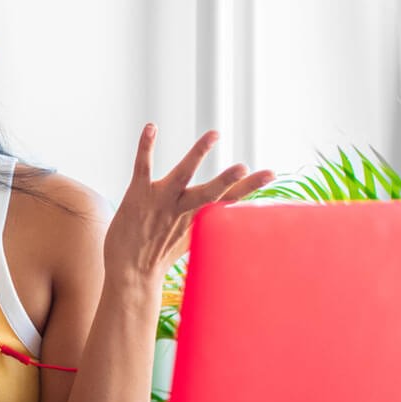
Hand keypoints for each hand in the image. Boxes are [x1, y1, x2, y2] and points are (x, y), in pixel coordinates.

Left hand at [105, 125, 273, 280]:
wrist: (129, 273)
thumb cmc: (157, 254)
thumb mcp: (187, 236)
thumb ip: (202, 219)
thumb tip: (218, 210)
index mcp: (196, 217)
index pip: (228, 199)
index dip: (249, 186)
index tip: (271, 173)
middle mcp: (181, 209)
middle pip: (210, 192)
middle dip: (227, 180)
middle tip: (244, 168)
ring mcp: (159, 201)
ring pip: (182, 174)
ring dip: (197, 154)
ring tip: (214, 135)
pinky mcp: (137, 194)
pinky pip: (143, 166)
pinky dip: (146, 146)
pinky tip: (152, 128)